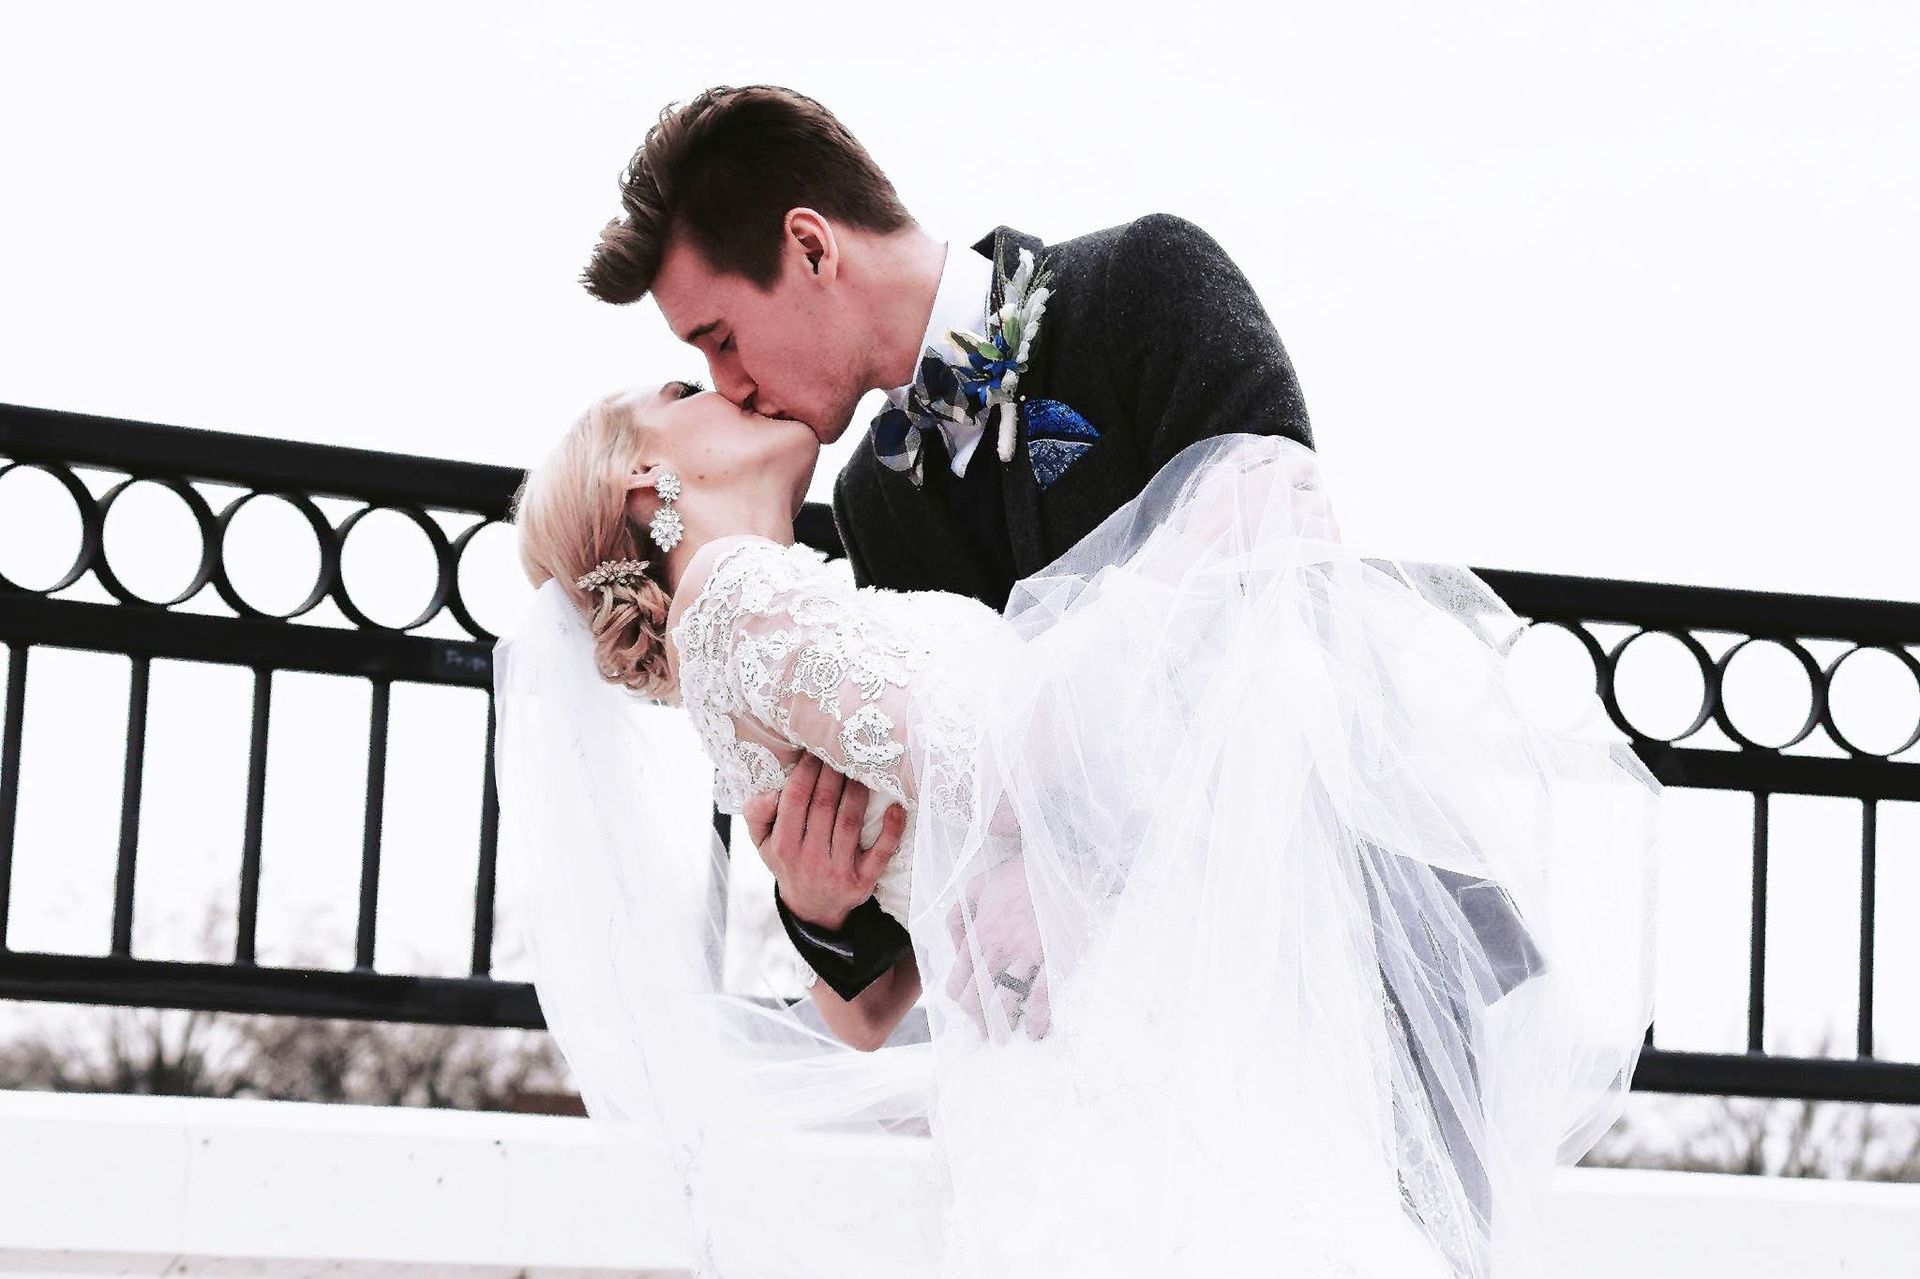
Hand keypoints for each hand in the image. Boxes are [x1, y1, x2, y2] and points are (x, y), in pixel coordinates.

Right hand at [744, 755, 905, 929]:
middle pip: (824, 806)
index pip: (795, 799)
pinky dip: (891, 830)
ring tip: (864, 768)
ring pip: (850, 822)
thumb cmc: (789, 861)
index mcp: (783, 846)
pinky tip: (896, 808)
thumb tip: (772, 791)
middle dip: (834, 773)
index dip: (807, 771)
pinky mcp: (863, 882)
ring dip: (858, 791)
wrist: (813, 908)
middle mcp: (809, 859)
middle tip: (842, 750)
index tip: (815, 751)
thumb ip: (757, 814)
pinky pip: (880, 853)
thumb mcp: (762, 844)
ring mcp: (837, 871)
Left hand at [945, 856, 1050, 1039]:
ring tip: (1004, 1038)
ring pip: (1004, 1003)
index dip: (961, 1002)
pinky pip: (1040, 998)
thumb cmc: (1020, 873)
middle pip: (977, 999)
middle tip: (987, 1034)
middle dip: (978, 1021)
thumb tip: (954, 945)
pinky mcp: (1053, 959)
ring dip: (1001, 1026)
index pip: (959, 981)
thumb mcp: (978, 885)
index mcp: (979, 934)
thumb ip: (959, 916)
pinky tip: (1034, 1031)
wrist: (1062, 859)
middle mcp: (998, 950)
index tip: (969, 1012)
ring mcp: (1026, 956)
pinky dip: (1035, 1020)